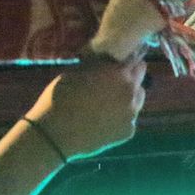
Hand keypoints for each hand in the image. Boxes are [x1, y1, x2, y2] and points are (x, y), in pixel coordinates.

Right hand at [27, 56, 146, 159]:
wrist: (54, 134)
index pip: (136, 61)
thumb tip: (109, 60)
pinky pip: (129, 120)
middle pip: (140, 79)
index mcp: (119, 73)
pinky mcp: (129, 132)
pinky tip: (103, 122)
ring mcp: (132, 114)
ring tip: (107, 104)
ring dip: (128, 98)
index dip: (127, 62)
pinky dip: (120, 119)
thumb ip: (100, 65)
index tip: (119, 65)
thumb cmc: (60, 97)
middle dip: (129, 79)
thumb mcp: (78, 71)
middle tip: (112, 84)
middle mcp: (131, 91)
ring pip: (138, 100)